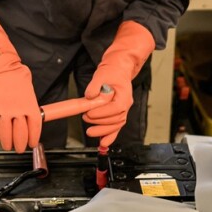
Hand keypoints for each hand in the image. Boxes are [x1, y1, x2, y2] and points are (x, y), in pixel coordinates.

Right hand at [0, 8, 41, 151]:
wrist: (1, 69)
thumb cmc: (17, 78)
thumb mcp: (30, 93)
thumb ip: (31, 109)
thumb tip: (32, 122)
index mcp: (30, 106)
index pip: (34, 129)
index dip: (33, 139)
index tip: (32, 143)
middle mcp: (18, 111)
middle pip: (20, 135)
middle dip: (20, 145)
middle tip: (19, 148)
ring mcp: (3, 111)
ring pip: (6, 135)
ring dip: (7, 143)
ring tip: (8, 146)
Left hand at [83, 21, 155, 145]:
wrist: (119, 68)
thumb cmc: (112, 71)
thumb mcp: (101, 74)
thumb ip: (95, 86)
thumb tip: (90, 96)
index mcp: (124, 95)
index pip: (115, 109)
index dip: (102, 113)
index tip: (89, 113)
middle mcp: (126, 104)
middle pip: (116, 119)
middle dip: (99, 122)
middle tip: (85, 118)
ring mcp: (123, 110)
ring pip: (116, 125)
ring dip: (103, 131)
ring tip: (90, 132)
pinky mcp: (117, 113)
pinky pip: (116, 127)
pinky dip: (110, 136)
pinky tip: (103, 143)